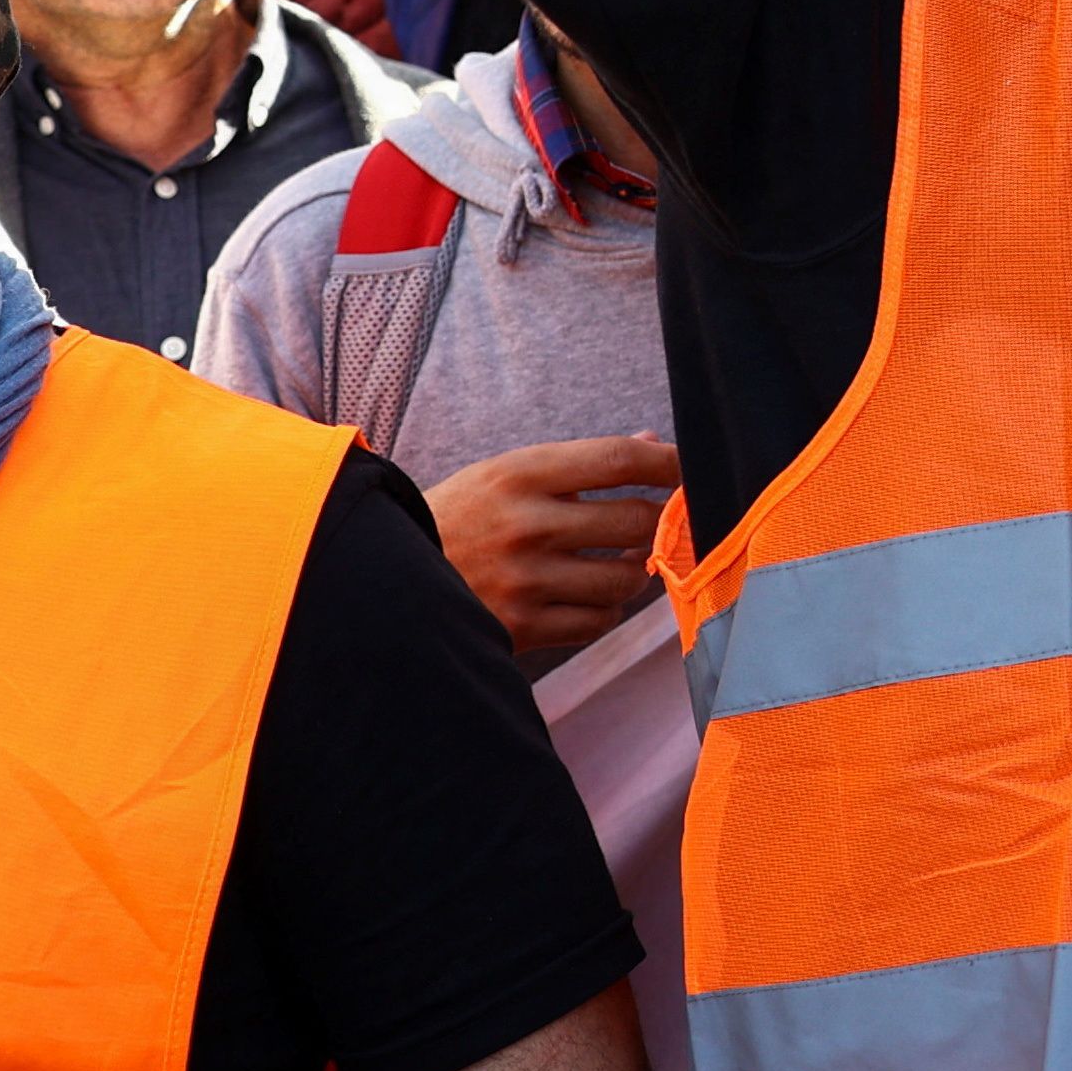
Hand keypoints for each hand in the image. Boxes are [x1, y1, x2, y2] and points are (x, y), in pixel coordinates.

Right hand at [422, 436, 681, 657]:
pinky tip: (591, 596)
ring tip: (624, 562)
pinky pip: (597, 621)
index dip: (671, 462)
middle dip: (661, 523)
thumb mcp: (504, 474)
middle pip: (635, 521)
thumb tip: (652, 443)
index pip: (619, 460)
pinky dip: (605, 609)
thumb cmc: (457, 519)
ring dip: (636, 571)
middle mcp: (525, 525)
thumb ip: (579, 463)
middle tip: (665, 523)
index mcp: (520, 473)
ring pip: (624, 578)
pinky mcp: (519, 627)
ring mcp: (523, 580)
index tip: (692, 469)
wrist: (379, 582)